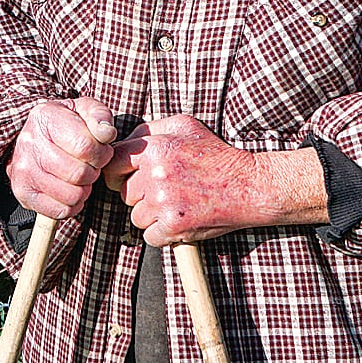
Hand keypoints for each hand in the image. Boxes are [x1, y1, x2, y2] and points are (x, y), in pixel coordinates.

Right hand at [6, 97, 119, 219]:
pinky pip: (61, 211)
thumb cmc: (66, 124)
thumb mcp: (85, 110)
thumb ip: (100, 116)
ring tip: (80, 176)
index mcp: (45, 117)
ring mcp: (23, 170)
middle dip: (93, 171)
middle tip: (90, 165)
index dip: (102, 153)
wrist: (34, 138)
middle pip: (78, 174)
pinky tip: (70, 189)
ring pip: (72, 195)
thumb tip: (106, 133)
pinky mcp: (23, 193)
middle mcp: (29, 143)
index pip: (85, 147)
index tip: (100, 150)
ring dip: (84, 189)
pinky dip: (72, 204)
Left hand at [102, 115, 326, 245]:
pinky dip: (162, 234)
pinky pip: (150, 236)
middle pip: (125, 193)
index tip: (124, 179)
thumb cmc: (215, 154)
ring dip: (151, 216)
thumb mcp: (184, 126)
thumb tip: (122, 140)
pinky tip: (179, 221)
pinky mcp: (174, 226)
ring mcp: (164, 203)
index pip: (113, 164)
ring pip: (136, 217)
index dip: (116, 173)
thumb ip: (149, 128)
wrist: (248, 185)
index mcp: (154, 148)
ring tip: (176, 204)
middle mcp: (155, 175)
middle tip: (164, 191)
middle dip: (139, 195)